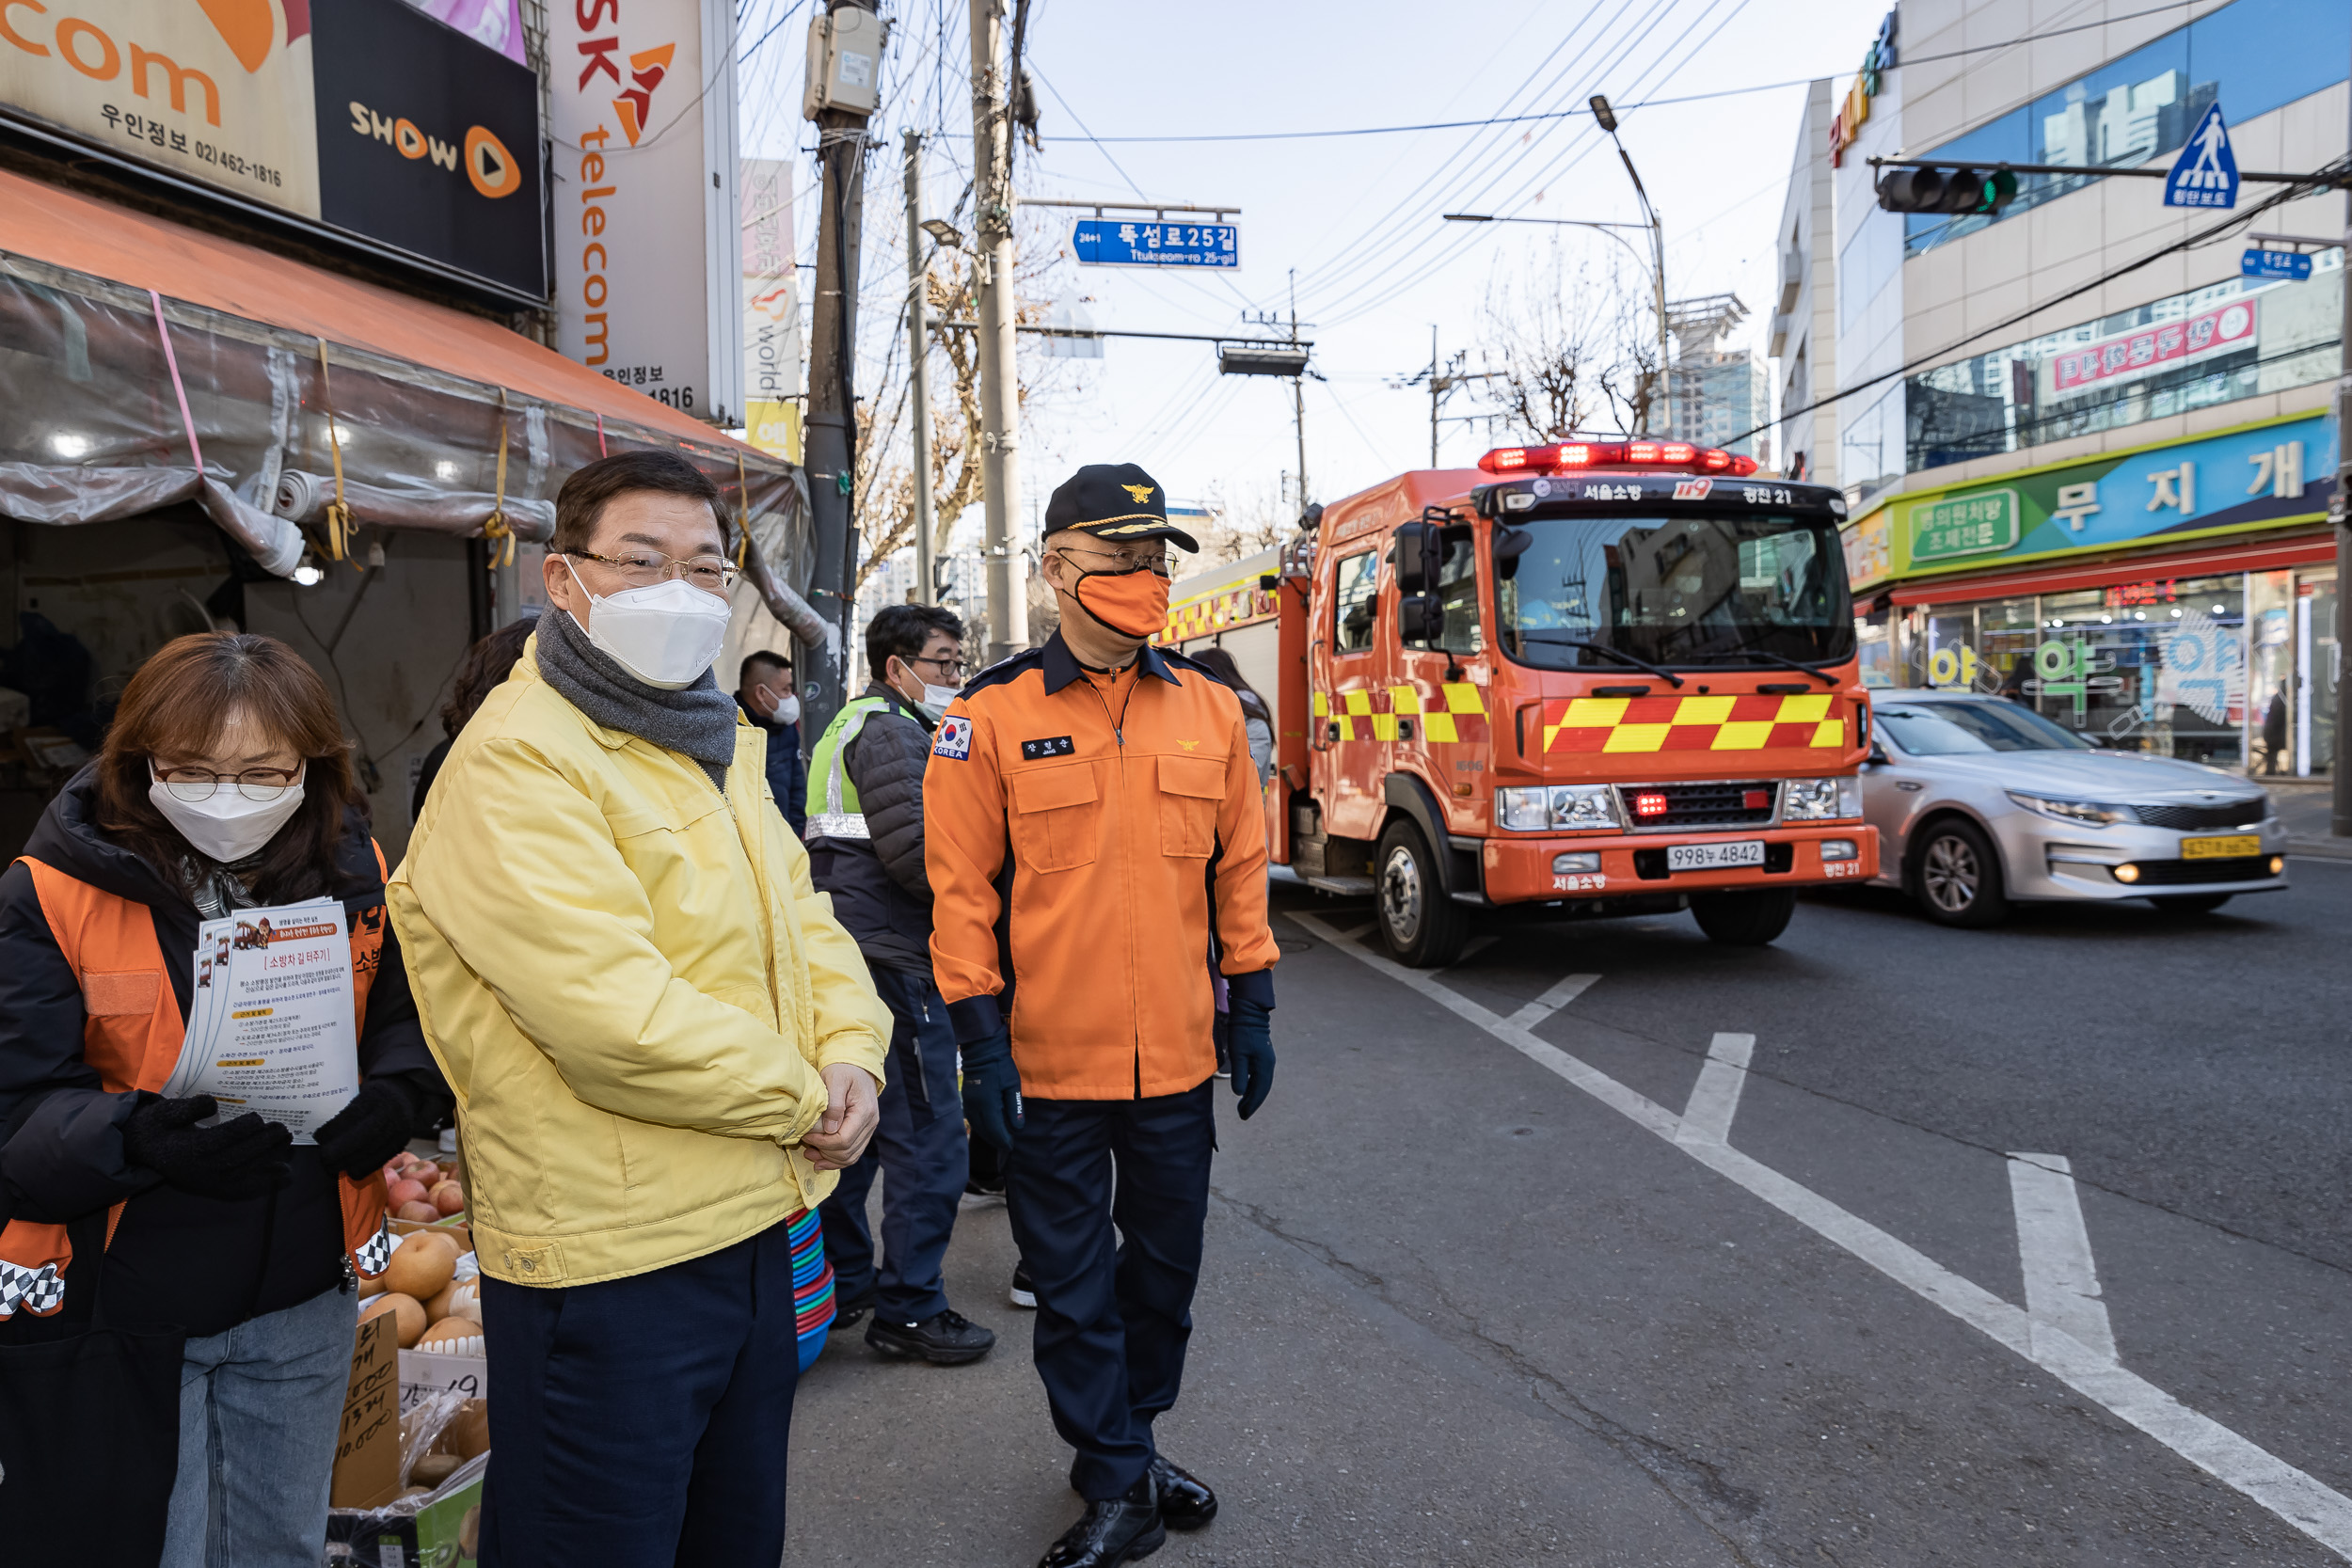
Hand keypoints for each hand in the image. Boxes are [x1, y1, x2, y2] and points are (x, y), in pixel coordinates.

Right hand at [121, 1094, 291, 1200]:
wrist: (143, 1149)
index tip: (258, 1118)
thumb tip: (212, 1103)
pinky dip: (265, 1181)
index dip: (241, 1130)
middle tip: (282, 1129)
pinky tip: (285, 1174)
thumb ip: (188, 1108)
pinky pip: (243, 1187)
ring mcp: (208, 1181)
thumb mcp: (166, 1111)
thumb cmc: (158, 1126)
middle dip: (262, 1143)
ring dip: (269, 1159)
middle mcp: (198, 1170)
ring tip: (287, 1143)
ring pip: (244, 1172)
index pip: (219, 1140)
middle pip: (237, 1157)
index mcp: (186, 1150)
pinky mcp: (214, 1187)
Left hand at [314, 1080, 415, 1178]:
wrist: (405, 1093)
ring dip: (350, 1163)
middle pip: (363, 1137)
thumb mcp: (360, 1092)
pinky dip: (365, 1168)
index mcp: (376, 1096)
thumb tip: (319, 1131)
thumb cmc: (374, 1094)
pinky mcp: (402, 1141)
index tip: (318, 1137)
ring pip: (372, 1150)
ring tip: (333, 1168)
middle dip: (340, 1152)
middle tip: (324, 1159)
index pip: (352, 1115)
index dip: (333, 1129)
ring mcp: (399, 1127)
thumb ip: (346, 1109)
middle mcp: (390, 1112)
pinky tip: (351, 1172)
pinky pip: (382, 1158)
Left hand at [802, 1064, 879, 1171]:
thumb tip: (830, 1130)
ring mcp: (868, 1128)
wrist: (857, 1066)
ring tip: (811, 1155)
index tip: (806, 1136)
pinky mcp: (863, 1130)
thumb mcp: (835, 1080)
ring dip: (830, 1160)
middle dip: (825, 1153)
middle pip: (848, 1151)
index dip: (823, 1143)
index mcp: (864, 1112)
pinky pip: (853, 1152)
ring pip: (851, 1156)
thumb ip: (833, 1105)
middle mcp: (870, 1123)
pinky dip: (837, 1158)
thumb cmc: (843, 1070)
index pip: (844, 1139)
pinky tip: (821, 1159)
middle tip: (806, 1147)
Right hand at [958, 1030, 1023, 1152]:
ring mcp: (968, 1103)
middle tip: (1006, 1145)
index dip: (1003, 1140)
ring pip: (976, 1126)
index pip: (995, 1129)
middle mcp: (975, 1107)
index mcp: (988, 1104)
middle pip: (984, 1130)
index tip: (1011, 1146)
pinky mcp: (966, 1098)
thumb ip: (1015, 1107)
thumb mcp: (1013, 1085)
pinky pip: (972, 1118)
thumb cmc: (1000, 1066)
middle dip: (995, 1140)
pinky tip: (986, 1127)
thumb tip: (1018, 1128)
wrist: (981, 1050)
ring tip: (998, 1139)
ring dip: (987, 1134)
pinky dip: (980, 1126)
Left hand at [1226, 996, 1274, 1119]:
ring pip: (1261, 1083)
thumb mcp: (1238, 1054)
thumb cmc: (1242, 1032)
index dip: (1251, 1104)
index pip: (1259, 1091)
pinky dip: (1253, 1086)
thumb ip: (1240, 1074)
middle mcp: (1268, 1065)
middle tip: (1242, 1115)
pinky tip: (1246, 1089)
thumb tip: (1239, 1093)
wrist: (1249, 1013)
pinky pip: (1259, 1076)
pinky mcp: (1262, 1056)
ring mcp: (1266, 1061)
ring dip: (1252, 1095)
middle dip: (1252, 1103)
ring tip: (1243, 1106)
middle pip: (1262, 1089)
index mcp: (1264, 1066)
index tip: (1243, 1115)